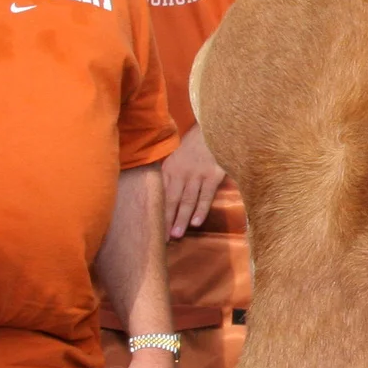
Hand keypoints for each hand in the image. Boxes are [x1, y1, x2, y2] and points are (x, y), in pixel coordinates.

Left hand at [160, 124, 224, 240]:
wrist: (213, 129)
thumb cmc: (193, 147)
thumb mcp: (175, 157)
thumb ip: (168, 175)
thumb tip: (158, 196)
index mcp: (168, 169)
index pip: (161, 195)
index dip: (158, 213)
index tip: (153, 230)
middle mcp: (180, 173)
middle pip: (172, 200)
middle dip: (167, 219)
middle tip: (163, 238)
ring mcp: (197, 174)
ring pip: (187, 200)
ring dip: (181, 218)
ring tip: (177, 234)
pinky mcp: (212, 175)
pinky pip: (206, 195)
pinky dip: (201, 209)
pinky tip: (196, 222)